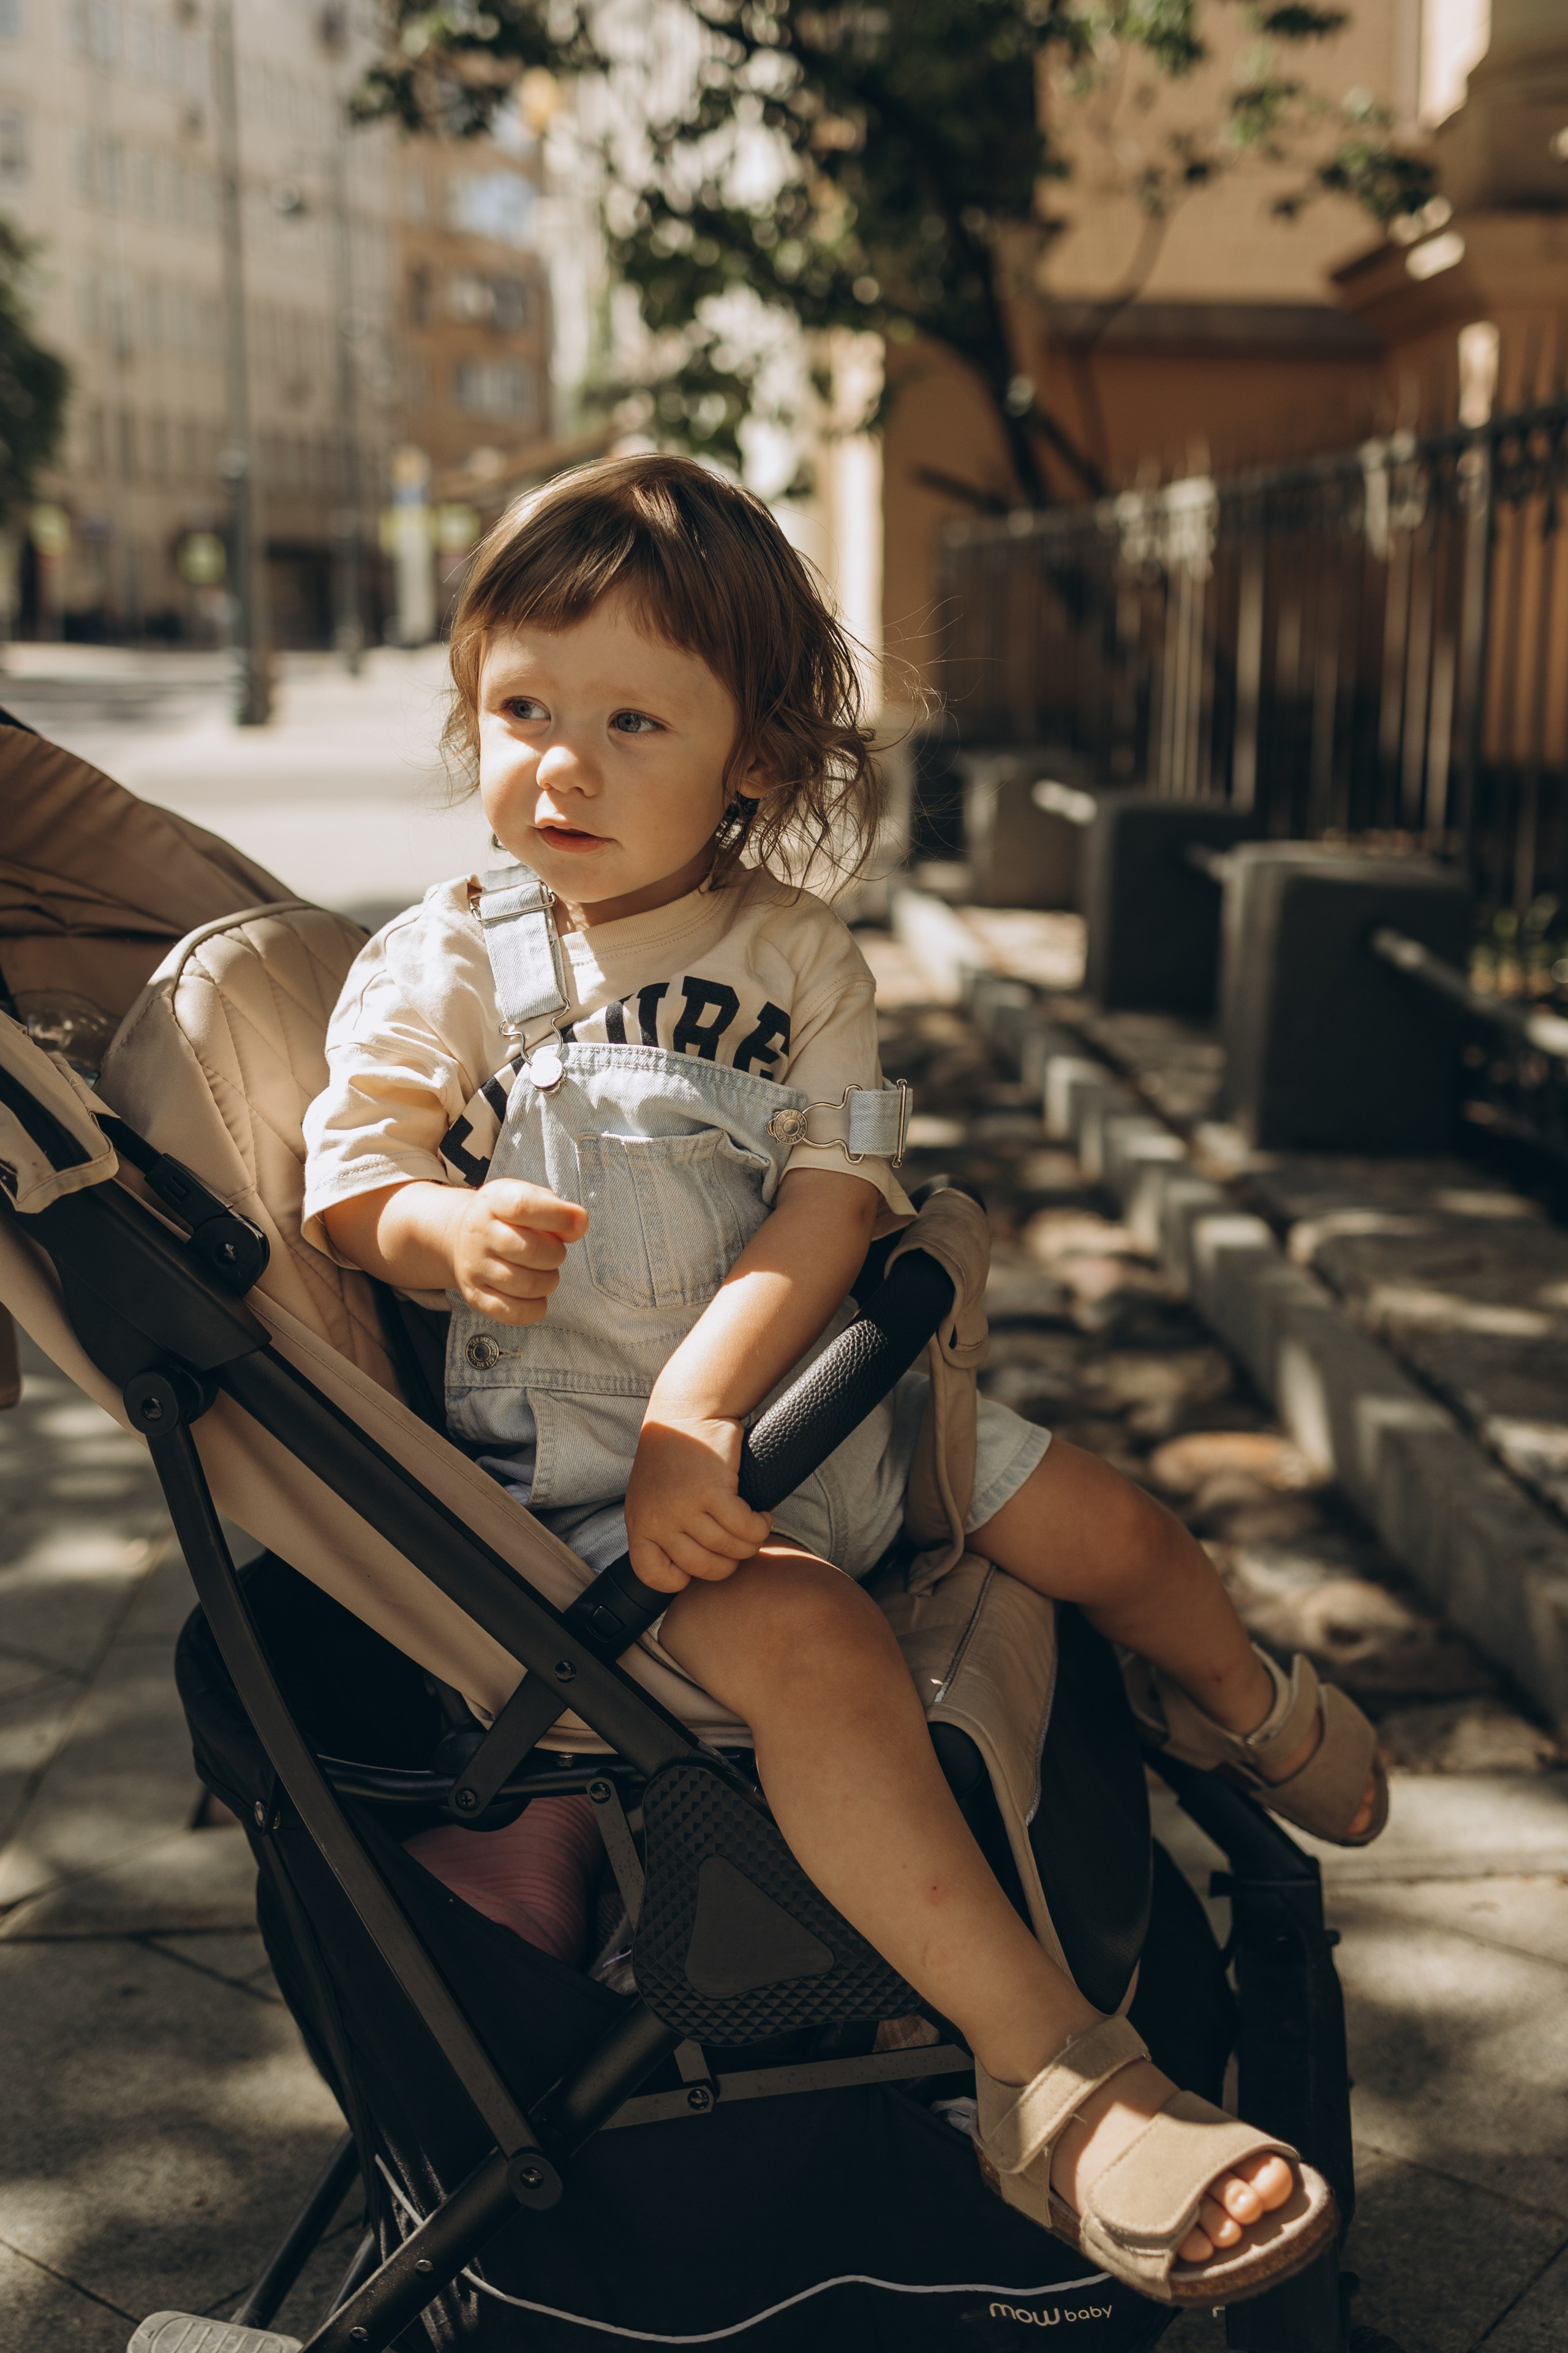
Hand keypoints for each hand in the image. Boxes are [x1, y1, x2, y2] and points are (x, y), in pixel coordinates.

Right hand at [448, 1180, 587, 1323]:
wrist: (465, 1237)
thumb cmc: (507, 1218)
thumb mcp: (529, 1198)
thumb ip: (557, 1208)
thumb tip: (579, 1224)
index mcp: (493, 1202)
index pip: (524, 1207)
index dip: (559, 1216)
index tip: (578, 1222)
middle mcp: (478, 1234)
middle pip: (530, 1250)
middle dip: (555, 1254)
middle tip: (553, 1252)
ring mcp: (474, 1267)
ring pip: (528, 1285)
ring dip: (548, 1281)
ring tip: (543, 1271)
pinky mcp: (476, 1296)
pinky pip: (515, 1312)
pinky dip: (536, 1307)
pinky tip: (535, 1294)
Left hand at [625, 1411, 772, 1591]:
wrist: (684, 1414)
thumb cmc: (672, 1459)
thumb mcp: (650, 1500)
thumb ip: (661, 1532)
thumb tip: (688, 1572)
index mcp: (639, 1525)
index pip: (652, 1575)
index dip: (680, 1578)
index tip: (698, 1562)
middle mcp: (658, 1520)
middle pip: (704, 1567)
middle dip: (729, 1562)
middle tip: (738, 1545)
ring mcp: (684, 1507)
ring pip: (729, 1548)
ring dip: (750, 1543)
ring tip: (754, 1529)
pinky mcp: (712, 1491)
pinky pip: (745, 1528)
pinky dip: (760, 1526)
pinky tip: (762, 1517)